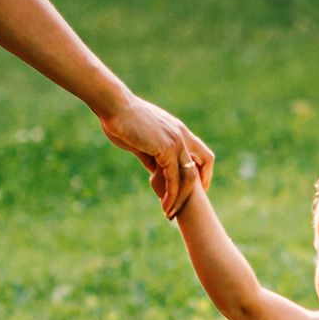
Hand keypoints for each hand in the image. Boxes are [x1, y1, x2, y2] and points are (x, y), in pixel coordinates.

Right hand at [98, 92, 212, 216]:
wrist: (114, 106)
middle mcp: (182, 135)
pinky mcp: (166, 149)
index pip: (201, 153)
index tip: (194, 188)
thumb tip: (154, 171)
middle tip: (188, 205)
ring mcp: (176, 141)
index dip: (201, 171)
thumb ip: (151, 156)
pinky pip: (174, 178)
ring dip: (181, 197)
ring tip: (170, 213)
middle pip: (204, 163)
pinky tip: (164, 205)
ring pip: (189, 176)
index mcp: (178, 130)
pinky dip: (171, 194)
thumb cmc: (122, 120)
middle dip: (199, 187)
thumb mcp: (141, 141)